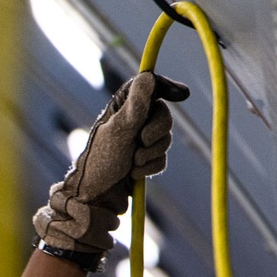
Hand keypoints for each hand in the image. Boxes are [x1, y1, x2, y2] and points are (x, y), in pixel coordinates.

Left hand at [33, 71, 189, 253]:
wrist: (94, 199)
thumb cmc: (100, 164)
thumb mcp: (118, 132)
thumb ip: (134, 107)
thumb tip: (147, 77)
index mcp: (122, 106)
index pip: (149, 87)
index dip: (166, 87)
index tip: (182, 95)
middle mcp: (132, 121)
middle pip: (163, 115)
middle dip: (157, 131)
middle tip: (142, 141)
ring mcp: (138, 142)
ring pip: (165, 139)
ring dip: (152, 152)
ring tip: (132, 162)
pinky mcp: (144, 161)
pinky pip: (162, 158)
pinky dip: (151, 166)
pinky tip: (134, 173)